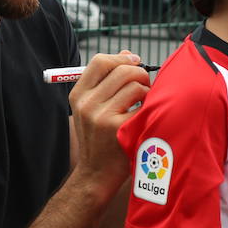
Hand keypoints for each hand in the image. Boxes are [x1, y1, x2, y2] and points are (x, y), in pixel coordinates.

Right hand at [69, 52, 151, 193]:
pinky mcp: (119, 129)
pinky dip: (150, 107)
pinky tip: (147, 116)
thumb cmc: (100, 138)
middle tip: (145, 86)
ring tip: (145, 103)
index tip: (134, 63)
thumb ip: (107, 81)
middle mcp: (87, 104)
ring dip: (147, 91)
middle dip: (140, 74)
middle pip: (122, 70)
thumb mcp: (93, 108)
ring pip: (135, 85)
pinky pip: (143, 104)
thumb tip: (127, 53)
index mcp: (78, 95)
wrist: (97, 174)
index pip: (100, 61)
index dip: (121, 59)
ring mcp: (102, 116)